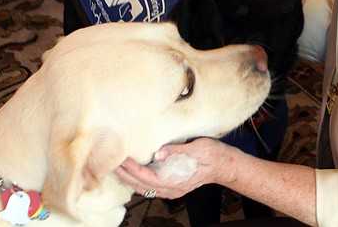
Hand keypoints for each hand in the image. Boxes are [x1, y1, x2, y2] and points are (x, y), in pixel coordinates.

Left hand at [115, 138, 231, 199]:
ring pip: (144, 187)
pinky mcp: (173, 185)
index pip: (147, 177)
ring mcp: (172, 189)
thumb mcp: (199, 148)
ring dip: (130, 178)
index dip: (132, 169)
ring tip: (118, 167)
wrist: (226, 165)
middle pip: (141, 185)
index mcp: (176, 180)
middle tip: (111, 162)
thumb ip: (178, 151)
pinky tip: (133, 172)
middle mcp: (171, 188)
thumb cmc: (214, 155)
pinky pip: (150, 186)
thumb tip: (159, 152)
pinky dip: (138, 180)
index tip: (121, 159)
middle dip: (125, 174)